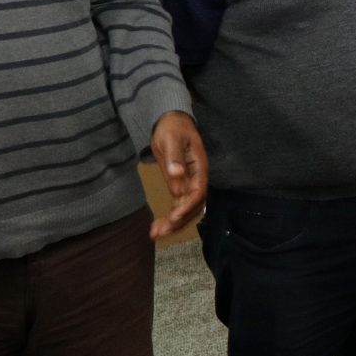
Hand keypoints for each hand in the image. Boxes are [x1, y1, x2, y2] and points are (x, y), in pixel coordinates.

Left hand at [148, 111, 208, 238]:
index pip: (198, 192)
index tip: (173, 216)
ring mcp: (189, 183)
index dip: (187, 206)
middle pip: (194, 206)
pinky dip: (170, 217)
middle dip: (178, 221)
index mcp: (199, 167)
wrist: (172, 121)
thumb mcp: (171, 139)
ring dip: (174, 224)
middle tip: (160, 232)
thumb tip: (177, 174)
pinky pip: (178, 205)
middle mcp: (197, 179)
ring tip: (155, 234)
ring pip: (187, 209)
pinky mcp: (180, 185)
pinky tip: (157, 226)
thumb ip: (175, 157)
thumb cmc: (172, 128)